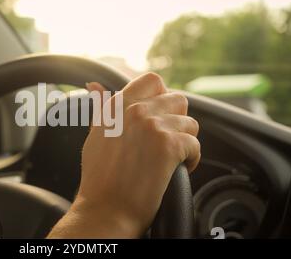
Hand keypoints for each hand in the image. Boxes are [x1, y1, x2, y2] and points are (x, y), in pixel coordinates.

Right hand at [48, 73, 199, 237]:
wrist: (105, 209)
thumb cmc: (99, 178)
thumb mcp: (95, 135)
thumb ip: (101, 107)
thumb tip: (96, 85)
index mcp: (117, 106)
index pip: (151, 81)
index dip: (161, 97)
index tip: (159, 116)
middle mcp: (134, 110)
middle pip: (177, 99)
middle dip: (176, 120)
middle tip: (166, 140)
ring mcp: (152, 126)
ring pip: (190, 123)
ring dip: (185, 141)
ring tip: (171, 157)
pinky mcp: (168, 146)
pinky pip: (195, 145)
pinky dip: (192, 159)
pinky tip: (177, 169)